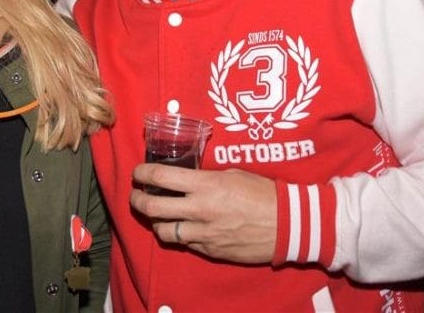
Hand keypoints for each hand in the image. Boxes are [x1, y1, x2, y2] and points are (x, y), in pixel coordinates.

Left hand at [128, 165, 277, 263]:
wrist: (287, 224)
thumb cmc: (264, 193)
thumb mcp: (234, 174)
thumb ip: (207, 178)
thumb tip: (188, 178)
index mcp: (205, 185)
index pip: (160, 177)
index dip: (142, 174)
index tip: (137, 173)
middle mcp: (199, 209)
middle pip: (151, 207)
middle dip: (137, 200)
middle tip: (136, 196)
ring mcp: (203, 233)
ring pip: (163, 231)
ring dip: (156, 222)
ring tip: (159, 216)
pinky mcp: (210, 250)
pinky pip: (185, 243)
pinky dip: (180, 235)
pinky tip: (185, 227)